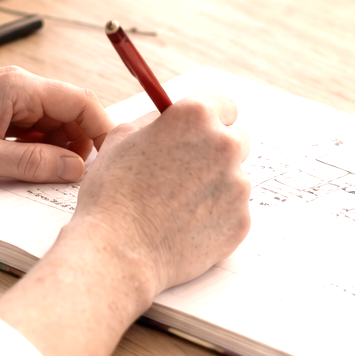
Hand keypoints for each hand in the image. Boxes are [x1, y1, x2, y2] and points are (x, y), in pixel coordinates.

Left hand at [0, 67, 112, 182]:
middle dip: (80, 145)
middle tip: (81, 181)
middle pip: (69, 112)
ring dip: (58, 149)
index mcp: (18, 87)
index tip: (111, 162)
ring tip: (53, 180)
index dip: (102, 132)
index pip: (80, 102)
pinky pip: (30, 128)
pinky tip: (29, 170)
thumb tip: (76, 169)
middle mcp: (17, 86)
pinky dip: (37, 148)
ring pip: (51, 122)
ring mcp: (6, 97)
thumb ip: (33, 164)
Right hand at [0, 92, 251, 355]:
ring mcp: (238, 185)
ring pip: (234, 177)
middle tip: (187, 169)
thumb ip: (157, 122)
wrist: (118, 251)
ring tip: (176, 204)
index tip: (201, 130)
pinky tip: (184, 224)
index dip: (209, 117)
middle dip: (215, 150)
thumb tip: (172, 120)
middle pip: (236, 138)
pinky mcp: (242, 221)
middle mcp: (225, 145)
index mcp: (195, 116)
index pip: (224, 104)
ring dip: (214, 184)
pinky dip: (215, 215)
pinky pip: (233, 210)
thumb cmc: (112, 192)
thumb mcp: (122, 137)